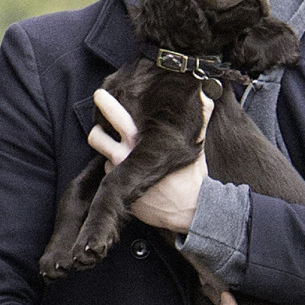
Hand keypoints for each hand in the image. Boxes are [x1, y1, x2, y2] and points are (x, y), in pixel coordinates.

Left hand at [87, 88, 213, 232]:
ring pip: (103, 156)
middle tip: (101, 126)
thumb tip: (207, 95)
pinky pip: (111, 175)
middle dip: (96, 130)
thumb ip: (199, 117)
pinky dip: (118, 171)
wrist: (190, 210)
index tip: (100, 95)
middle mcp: (127, 155)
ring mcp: (122, 174)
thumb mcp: (195, 143)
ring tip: (124, 152)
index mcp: (143, 139)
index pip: (115, 115)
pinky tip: (132, 171)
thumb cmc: (192, 175)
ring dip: (110, 153)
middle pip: (96, 136)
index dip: (105, 103)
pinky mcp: (121, 190)